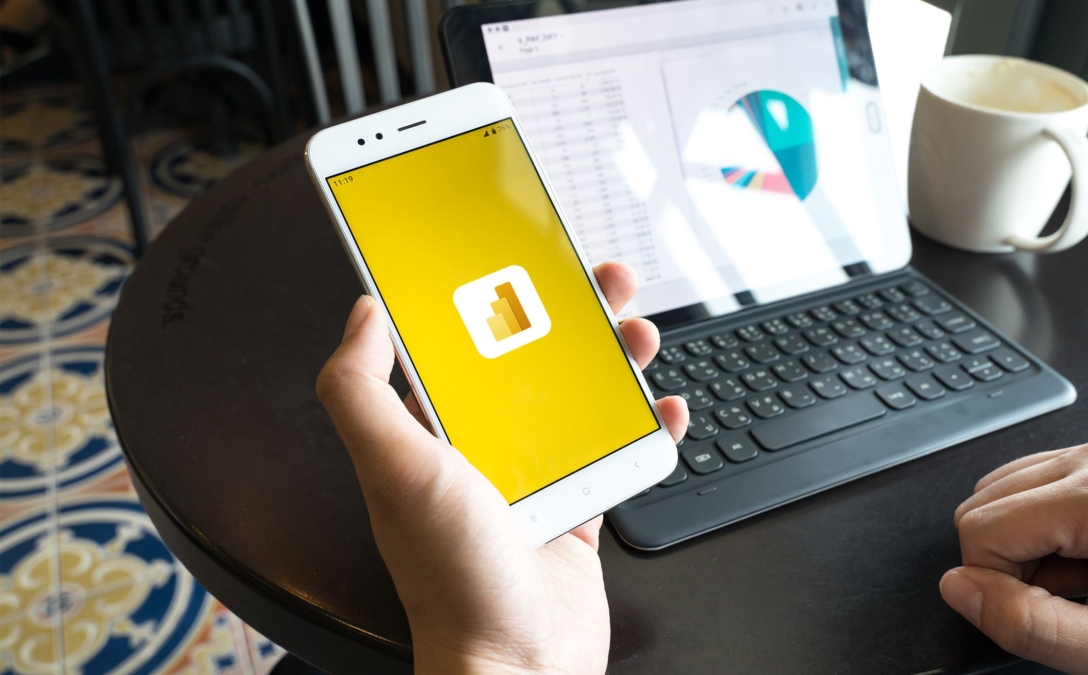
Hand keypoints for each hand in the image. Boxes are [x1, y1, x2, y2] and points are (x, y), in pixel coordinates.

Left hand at [317, 262, 687, 674]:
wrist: (518, 664)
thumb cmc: (454, 577)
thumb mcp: (395, 470)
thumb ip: (359, 390)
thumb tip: (362, 314)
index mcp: (432, 432)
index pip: (458, 344)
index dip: (488, 294)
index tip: (516, 256)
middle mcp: (481, 450)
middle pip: (531, 361)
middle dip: (569, 316)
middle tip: (600, 282)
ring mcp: (533, 479)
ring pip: (579, 399)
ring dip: (613, 361)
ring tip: (639, 335)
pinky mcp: (577, 509)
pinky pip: (617, 453)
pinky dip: (645, 428)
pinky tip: (663, 410)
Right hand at [941, 435, 1087, 673]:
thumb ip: (1026, 625)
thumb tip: (959, 588)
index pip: (980, 529)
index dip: (998, 585)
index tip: (1051, 612)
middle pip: (984, 504)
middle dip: (1011, 562)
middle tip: (1074, 599)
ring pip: (1002, 493)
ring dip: (1028, 547)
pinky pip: (1034, 486)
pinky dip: (1047, 530)